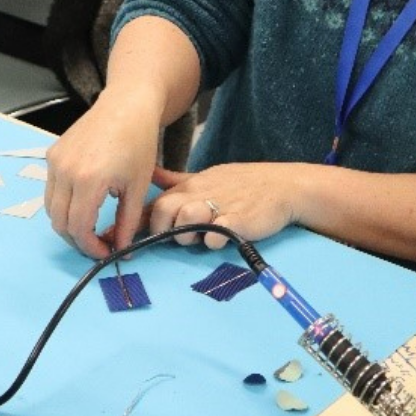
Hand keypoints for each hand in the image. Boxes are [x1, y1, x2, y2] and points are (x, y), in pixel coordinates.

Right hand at [45, 90, 160, 257]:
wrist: (126, 106)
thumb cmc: (138, 144)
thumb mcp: (138, 187)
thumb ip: (127, 222)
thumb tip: (121, 249)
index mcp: (88, 180)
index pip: (78, 228)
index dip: (90, 247)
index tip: (105, 253)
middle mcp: (65, 171)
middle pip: (59, 223)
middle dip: (77, 240)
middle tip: (96, 245)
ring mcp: (54, 162)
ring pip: (51, 209)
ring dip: (67, 224)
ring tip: (90, 228)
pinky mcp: (51, 155)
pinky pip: (51, 190)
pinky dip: (63, 204)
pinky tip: (83, 203)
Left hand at [148, 163, 307, 248]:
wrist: (283, 186)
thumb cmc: (242, 185)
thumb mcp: (205, 177)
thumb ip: (176, 181)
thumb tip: (151, 174)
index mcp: (189, 187)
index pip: (154, 203)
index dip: (140, 222)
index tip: (132, 236)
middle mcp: (199, 195)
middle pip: (163, 211)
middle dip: (164, 229)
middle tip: (180, 235)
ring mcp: (218, 207)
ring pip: (185, 223)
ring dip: (188, 234)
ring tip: (203, 235)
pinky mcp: (238, 221)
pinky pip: (214, 236)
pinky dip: (214, 241)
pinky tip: (223, 238)